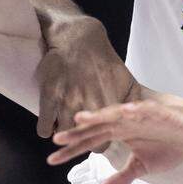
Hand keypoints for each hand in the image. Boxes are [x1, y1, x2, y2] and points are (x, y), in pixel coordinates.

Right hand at [36, 16, 136, 138]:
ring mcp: (67, 103)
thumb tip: (139, 118)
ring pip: (63, 137)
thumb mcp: (127, 80)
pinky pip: (44, 127)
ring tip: (67, 130)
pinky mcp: (49, 97)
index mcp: (109, 105)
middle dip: (84, 141)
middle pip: (86, 143)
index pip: (107, 141)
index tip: (100, 136)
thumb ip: (134, 102)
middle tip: (83, 134)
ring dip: (65, 136)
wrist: (79, 40)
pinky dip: (47, 128)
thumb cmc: (103, 61)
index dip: (103, 141)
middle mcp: (88, 106)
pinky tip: (52, 123)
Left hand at [49, 98, 182, 183]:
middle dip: (77, 132)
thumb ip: (120, 178)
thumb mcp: (142, 167)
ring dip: (99, 116)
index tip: (51, 159)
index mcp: (119, 132)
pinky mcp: (160, 112)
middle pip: (97, 126)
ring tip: (81, 118)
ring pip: (116, 114)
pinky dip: (135, 110)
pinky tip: (124, 111)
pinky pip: (146, 110)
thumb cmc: (170, 144)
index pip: (90, 140)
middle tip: (56, 139)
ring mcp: (141, 115)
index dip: (72, 149)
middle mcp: (125, 121)